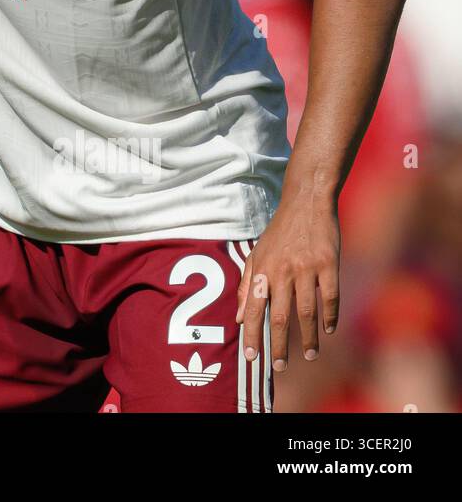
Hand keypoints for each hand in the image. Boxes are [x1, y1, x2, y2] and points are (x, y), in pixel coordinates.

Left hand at [235, 191, 340, 372]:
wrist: (306, 203)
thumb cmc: (280, 232)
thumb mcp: (257, 254)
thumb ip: (248, 285)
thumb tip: (239, 317)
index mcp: (262, 269)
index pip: (254, 309)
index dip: (252, 334)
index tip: (250, 357)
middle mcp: (282, 270)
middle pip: (279, 316)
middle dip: (278, 345)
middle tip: (279, 367)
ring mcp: (307, 268)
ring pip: (306, 312)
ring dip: (308, 337)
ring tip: (309, 355)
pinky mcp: (329, 264)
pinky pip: (331, 297)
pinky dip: (330, 316)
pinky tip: (328, 330)